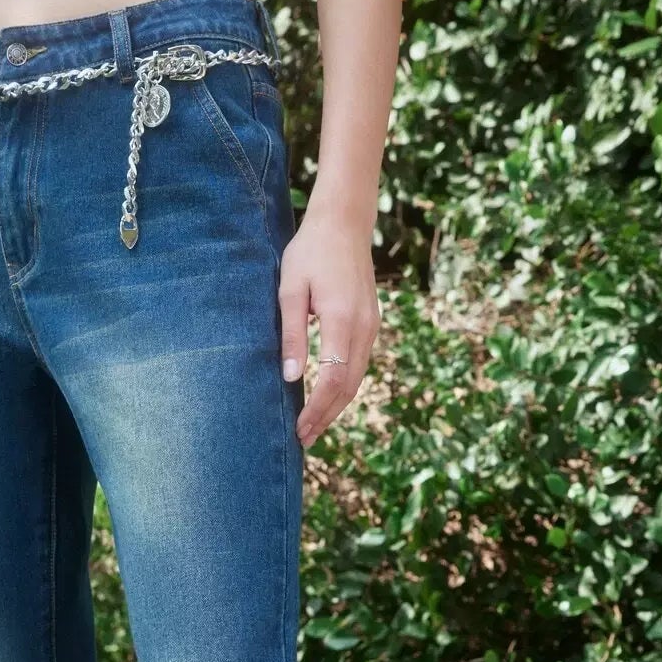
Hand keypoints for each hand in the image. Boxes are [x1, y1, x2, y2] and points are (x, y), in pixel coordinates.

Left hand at [278, 210, 381, 450]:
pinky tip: (327, 397)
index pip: (333, 380)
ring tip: (313, 425)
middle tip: (303, 439)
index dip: (317, 410)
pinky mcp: (371, 323)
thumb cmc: (311, 251)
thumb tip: (291, 378)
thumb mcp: (290, 290)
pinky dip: (344, 387)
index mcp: (341, 320)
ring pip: (357, 379)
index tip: (299, 430)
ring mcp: (371, 326)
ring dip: (336, 406)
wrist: (344, 222)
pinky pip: (359, 364)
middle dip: (326, 417)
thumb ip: (292, 335)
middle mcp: (362, 327)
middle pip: (349, 387)